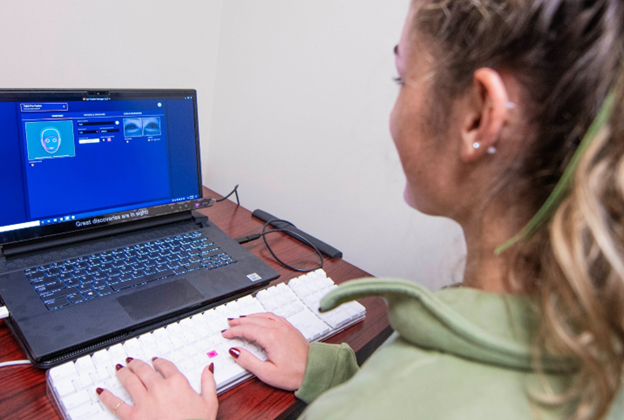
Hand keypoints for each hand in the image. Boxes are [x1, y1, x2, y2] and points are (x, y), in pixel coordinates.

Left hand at [97, 357, 217, 419]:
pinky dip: (107, 396)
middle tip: (132, 361)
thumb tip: (207, 368)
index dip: (159, 362)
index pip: (165, 365)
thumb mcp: (210, 403)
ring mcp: (144, 401)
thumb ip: (208, 382)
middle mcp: (158, 388)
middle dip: (137, 363)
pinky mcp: (133, 416)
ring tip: (120, 369)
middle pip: (144, 369)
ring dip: (123, 372)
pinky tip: (101, 391)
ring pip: (129, 380)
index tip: (156, 361)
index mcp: (177, 382)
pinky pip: (116, 404)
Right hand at [222, 312, 309, 390]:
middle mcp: (278, 328)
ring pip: (263, 315)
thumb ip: (248, 361)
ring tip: (240, 319)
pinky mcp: (290, 328)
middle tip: (229, 323)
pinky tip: (259, 318)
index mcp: (271, 337)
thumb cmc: (294, 374)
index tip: (225, 334)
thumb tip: (235, 351)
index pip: (247, 329)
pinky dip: (262, 315)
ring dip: (250, 316)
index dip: (234, 331)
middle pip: (253, 320)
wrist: (315, 370)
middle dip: (239, 321)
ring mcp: (285, 326)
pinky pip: (273, 316)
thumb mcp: (267, 373)